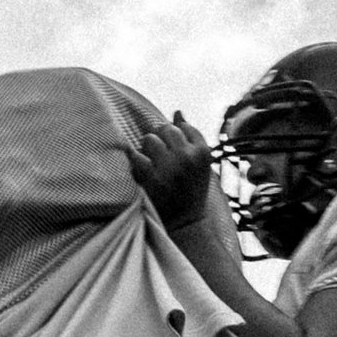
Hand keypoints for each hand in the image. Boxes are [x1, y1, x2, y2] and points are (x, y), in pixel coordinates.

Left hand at [127, 114, 219, 230]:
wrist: (185, 224)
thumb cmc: (191, 191)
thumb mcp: (199, 164)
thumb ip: (190, 137)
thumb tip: (177, 111)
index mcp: (202, 152)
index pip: (184, 127)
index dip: (175, 137)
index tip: (173, 152)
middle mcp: (188, 157)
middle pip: (165, 129)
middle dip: (160, 139)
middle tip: (159, 158)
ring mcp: (169, 168)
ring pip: (150, 138)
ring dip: (146, 148)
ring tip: (151, 163)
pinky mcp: (152, 179)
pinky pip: (136, 156)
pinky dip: (134, 160)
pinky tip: (138, 168)